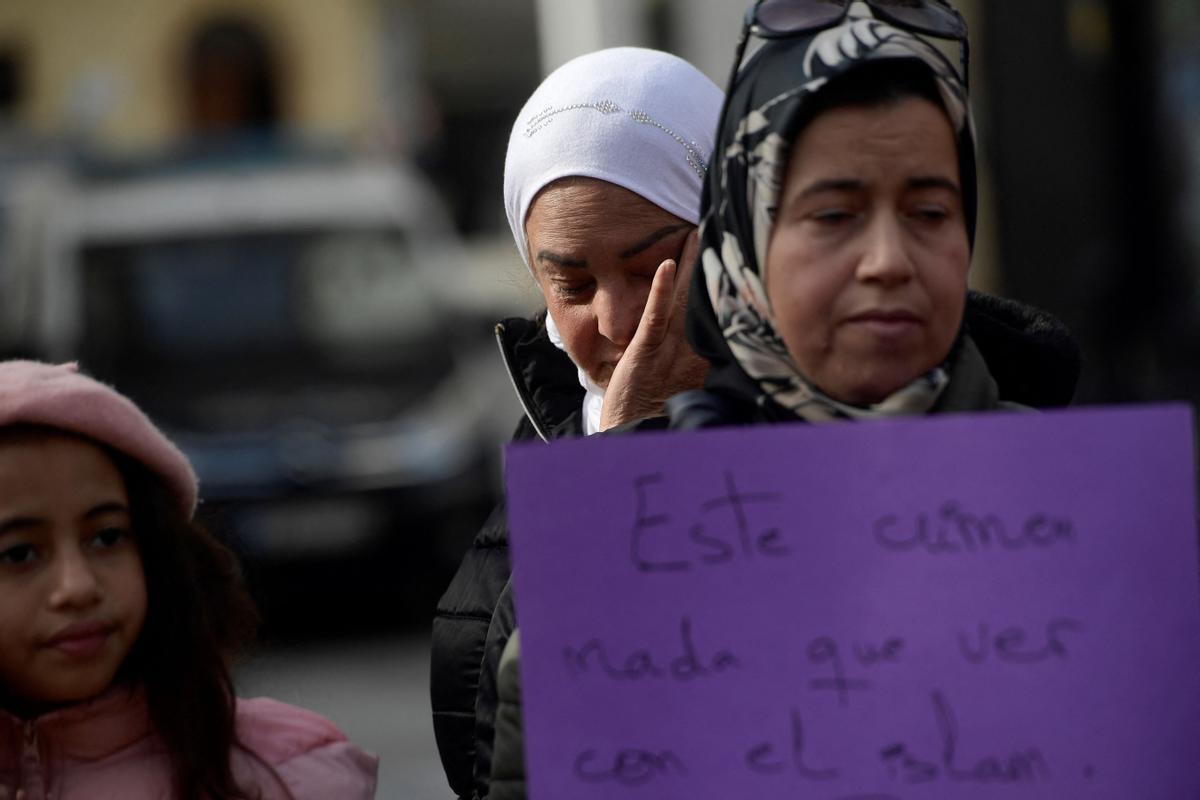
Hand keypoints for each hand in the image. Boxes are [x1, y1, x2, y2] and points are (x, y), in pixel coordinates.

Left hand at [599, 229, 708, 429]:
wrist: (635, 442)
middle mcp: (691, 349)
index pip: (714, 313)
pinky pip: (655, 317)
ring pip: (683, 300)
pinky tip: (667, 264)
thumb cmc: (653, 417)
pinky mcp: (646, 352)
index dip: (721, 284)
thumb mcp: (681, 392)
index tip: (733, 252)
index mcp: (701, 356)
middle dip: (711, 266)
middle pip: (704, 301)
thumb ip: (702, 372)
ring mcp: (670, 349)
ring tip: (699, 231)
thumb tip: (728, 359)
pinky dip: (660, 290)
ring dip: (690, 266)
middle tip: (724, 229)